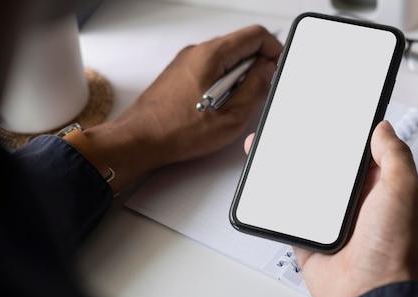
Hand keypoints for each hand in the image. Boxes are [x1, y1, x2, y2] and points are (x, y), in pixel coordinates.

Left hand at [86, 25, 282, 191]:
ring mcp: (186, 62)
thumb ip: (256, 88)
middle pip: (240, 46)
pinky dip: (222, 83)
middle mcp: (197, 52)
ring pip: (226, 59)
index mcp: (211, 55)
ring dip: (238, 78)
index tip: (278, 66)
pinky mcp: (180, 74)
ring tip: (232, 105)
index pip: (254, 35)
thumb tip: (267, 70)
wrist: (140, 140)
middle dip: (255, 67)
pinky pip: (211, 69)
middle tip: (255, 93)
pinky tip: (216, 107)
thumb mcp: (232, 116)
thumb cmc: (176, 130)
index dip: (273, 50)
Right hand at [244, 121, 417, 296]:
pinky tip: (273, 186)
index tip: (335, 119)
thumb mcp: (403, 192)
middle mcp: (358, 204)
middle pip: (331, 169)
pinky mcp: (312, 237)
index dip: (350, 136)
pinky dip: (281, 202)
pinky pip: (292, 215)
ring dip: (294, 173)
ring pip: (308, 188)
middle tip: (298, 132)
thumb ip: (395, 156)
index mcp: (382, 189)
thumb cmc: (395, 251)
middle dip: (315, 151)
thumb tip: (384, 129)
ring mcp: (333, 221)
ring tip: (279, 151)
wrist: (368, 294)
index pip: (365, 154)